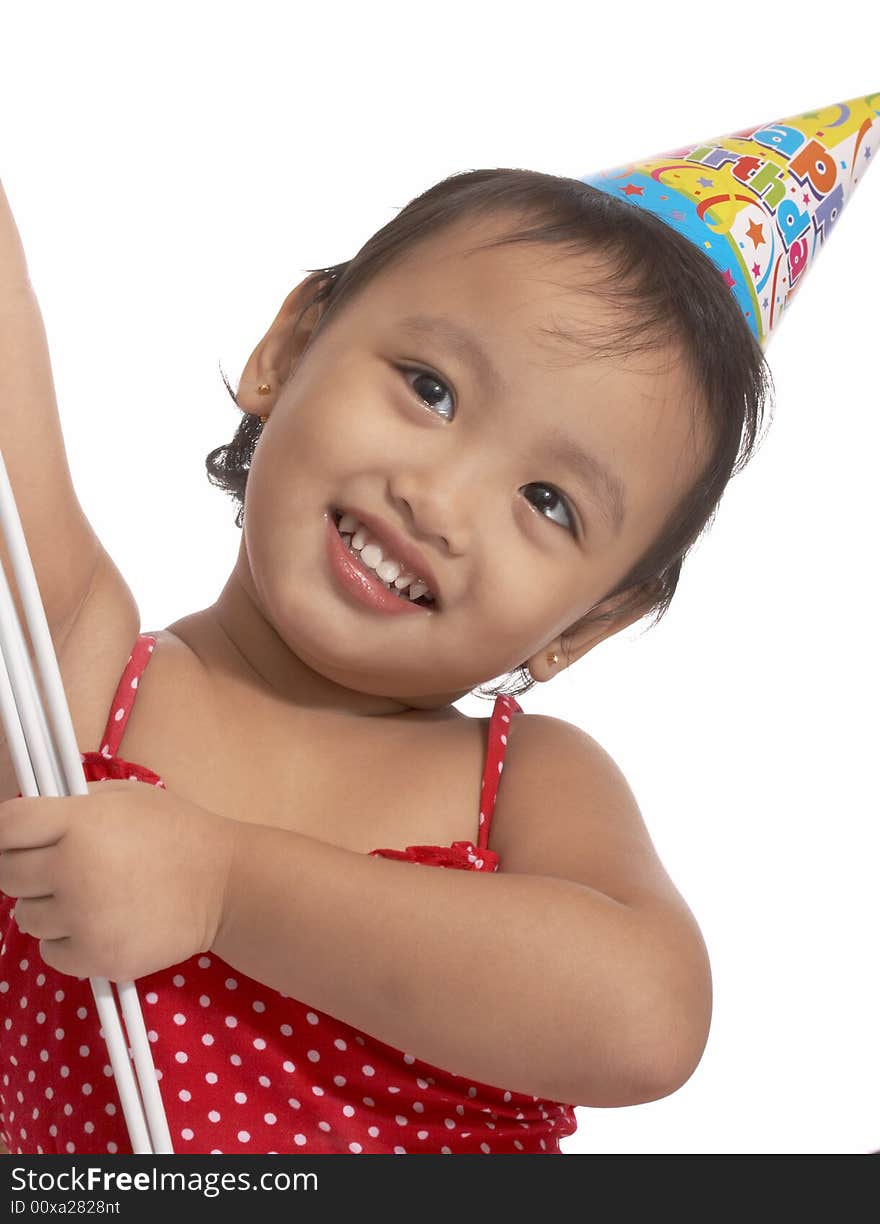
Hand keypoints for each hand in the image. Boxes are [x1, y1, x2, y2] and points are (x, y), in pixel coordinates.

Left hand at [0, 780, 238, 982]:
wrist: (225, 885)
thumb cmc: (179, 833)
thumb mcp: (128, 797)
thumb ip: (76, 804)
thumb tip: (32, 821)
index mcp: (79, 823)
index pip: (7, 826)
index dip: (8, 832)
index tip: (19, 839)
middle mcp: (72, 869)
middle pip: (7, 874)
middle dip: (28, 870)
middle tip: (61, 869)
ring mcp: (82, 918)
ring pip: (26, 918)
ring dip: (49, 908)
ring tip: (89, 898)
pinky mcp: (94, 958)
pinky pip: (50, 953)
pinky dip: (68, 942)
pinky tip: (100, 924)